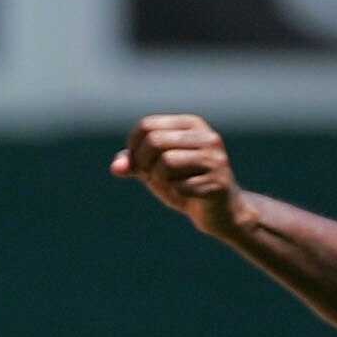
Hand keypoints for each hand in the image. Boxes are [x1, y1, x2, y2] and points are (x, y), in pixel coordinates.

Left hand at [112, 116, 251, 238]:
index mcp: (191, 125)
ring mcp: (215, 159)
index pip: (147, 125)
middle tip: (151, 177)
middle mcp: (206, 137)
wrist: (220, 211)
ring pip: (166, 162)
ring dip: (159, 180)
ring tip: (170, 185)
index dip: (134, 148)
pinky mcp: (217, 182)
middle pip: (155, 141)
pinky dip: (175, 195)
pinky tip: (187, 196)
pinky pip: (180, 187)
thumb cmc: (186, 185)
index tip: (140, 164)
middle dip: (143, 164)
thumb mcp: (155, 170)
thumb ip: (134, 164)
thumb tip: (116, 166)